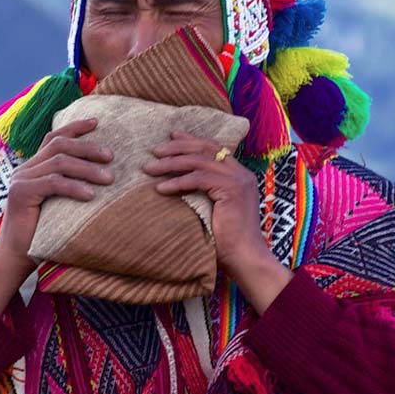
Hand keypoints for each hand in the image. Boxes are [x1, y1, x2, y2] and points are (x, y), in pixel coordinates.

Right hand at [0, 117, 112, 306]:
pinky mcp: (21, 194)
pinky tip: (91, 195)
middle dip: (87, 146)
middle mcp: (24, 169)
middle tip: (111, 156)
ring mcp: (20, 180)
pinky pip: (53, 184)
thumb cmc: (41, 234)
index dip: (74, 127)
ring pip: (59, 163)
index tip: (97, 122)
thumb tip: (103, 176)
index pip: (53, 138)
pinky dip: (75, 187)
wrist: (15, 258)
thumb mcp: (58, 205)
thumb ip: (69, 187)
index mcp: (32, 168)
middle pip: (59, 145)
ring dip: (87, 168)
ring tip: (109, 178)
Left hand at [140, 131, 290, 308]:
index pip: (214, 147)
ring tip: (150, 169)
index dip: (191, 140)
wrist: (244, 257)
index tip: (171, 136)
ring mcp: (238, 180)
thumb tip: (178, 180)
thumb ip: (204, 191)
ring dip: (171, 164)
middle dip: (177, 147)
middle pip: (205, 148)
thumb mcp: (214, 208)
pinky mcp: (231, 190)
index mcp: (239, 174)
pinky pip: (198, 179)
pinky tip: (161, 188)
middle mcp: (241, 173)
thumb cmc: (227, 240)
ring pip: (198, 161)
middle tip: (155, 151)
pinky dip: (177, 182)